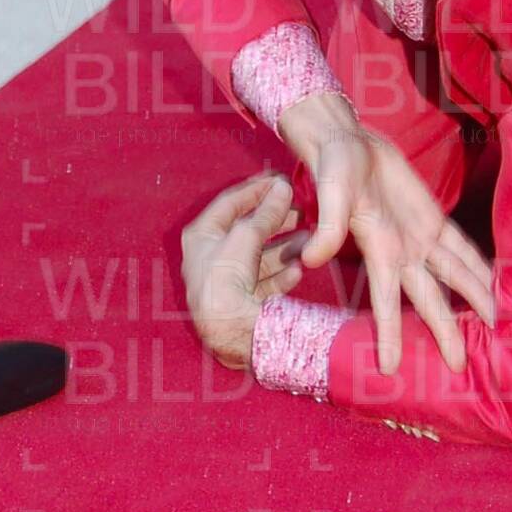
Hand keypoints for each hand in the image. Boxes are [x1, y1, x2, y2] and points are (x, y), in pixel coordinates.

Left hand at [181, 174, 307, 370]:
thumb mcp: (245, 237)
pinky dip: (283, 274)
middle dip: (276, 221)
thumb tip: (282, 188)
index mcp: (202, 235)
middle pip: (248, 231)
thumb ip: (265, 213)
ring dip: (285, 247)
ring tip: (309, 238)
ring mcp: (227, 281)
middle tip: (301, 210)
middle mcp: (211, 257)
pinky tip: (299, 269)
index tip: (280, 180)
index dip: (256, 190)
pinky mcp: (243, 303)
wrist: (227, 331)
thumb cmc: (224, 279)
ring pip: (261, 257)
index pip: (230, 202)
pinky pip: (265, 282)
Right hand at [282, 91, 494, 375]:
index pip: (385, 303)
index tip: (389, 369)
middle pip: (429, 299)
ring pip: (454, 275)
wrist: (347, 143)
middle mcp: (402, 253)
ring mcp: (419, 237)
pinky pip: (460, 246)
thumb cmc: (334, 170)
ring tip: (498, 324)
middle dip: (445, 331)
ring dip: (474, 298)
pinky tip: (494, 280)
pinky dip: (477, 263)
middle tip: (460, 365)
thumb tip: (311, 259)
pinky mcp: (431, 218)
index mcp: (378, 252)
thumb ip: (326, 227)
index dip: (389, 333)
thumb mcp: (329, 195)